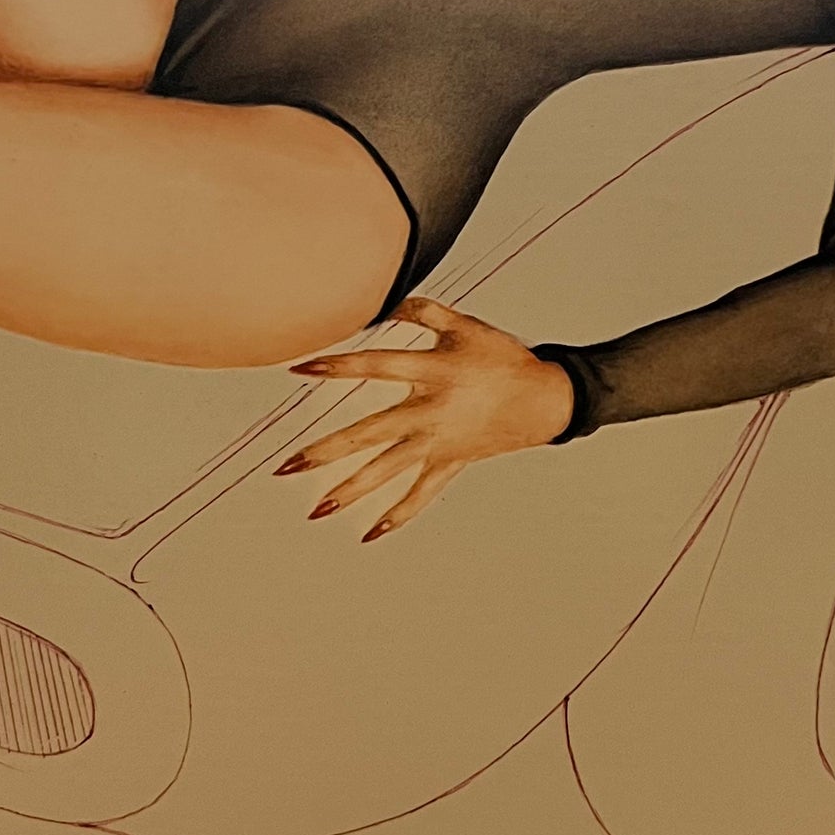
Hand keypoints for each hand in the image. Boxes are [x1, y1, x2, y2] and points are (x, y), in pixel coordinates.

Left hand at [274, 297, 576, 540]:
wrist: (546, 399)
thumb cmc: (504, 357)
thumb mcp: (465, 324)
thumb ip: (423, 310)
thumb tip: (383, 301)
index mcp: (435, 372)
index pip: (377, 367)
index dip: (339, 366)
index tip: (301, 369)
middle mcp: (432, 411)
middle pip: (371, 433)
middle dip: (327, 450)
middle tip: (288, 466)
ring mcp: (440, 442)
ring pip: (389, 471)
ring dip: (351, 491)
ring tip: (316, 510)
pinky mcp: (451, 462)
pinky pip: (422, 494)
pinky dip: (399, 514)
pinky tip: (371, 533)